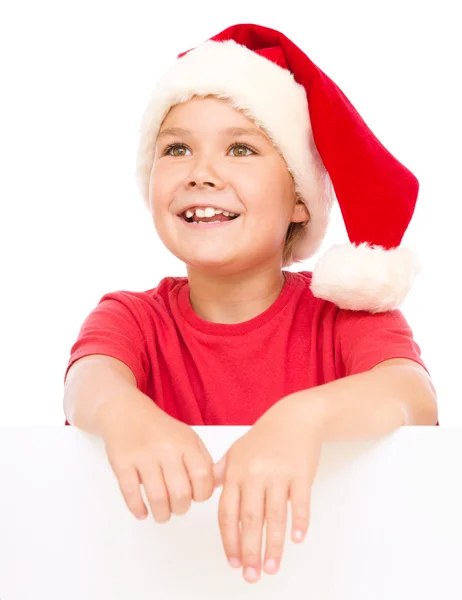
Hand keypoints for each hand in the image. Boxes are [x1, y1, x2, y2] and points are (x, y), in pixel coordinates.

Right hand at [100, 390, 215, 521]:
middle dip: (181, 508)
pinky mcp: (122, 462)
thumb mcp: (188, 437)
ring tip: (162, 514)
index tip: (196, 497)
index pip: (203, 477)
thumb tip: (216, 487)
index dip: (202, 494)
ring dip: (162, 514)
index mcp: (186, 442)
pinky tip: (142, 512)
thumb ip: (203, 460)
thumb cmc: (160, 430)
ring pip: (157, 497)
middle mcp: (166, 448)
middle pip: (181, 493)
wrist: (127, 411)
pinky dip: (138, 508)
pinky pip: (130, 493)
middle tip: (178, 508)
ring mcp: (143, 456)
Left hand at [213, 393, 324, 582]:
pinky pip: (300, 502)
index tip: (233, 562)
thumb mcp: (236, 451)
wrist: (295, 418)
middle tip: (251, 576)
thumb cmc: (264, 437)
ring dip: (273, 545)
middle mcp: (255, 475)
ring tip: (271, 568)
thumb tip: (203, 490)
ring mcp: (278, 474)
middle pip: (250, 519)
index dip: (229, 540)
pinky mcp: (301, 474)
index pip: (228, 513)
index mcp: (236, 472)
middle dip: (249, 551)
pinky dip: (299, 522)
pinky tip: (296, 539)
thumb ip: (220, 473)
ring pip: (275, 516)